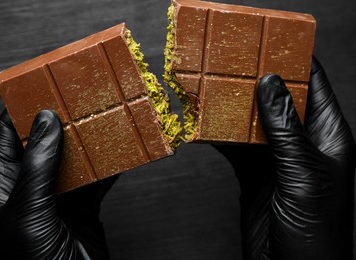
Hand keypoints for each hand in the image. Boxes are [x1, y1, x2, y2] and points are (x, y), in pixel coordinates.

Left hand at [0, 110, 117, 259]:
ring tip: (101, 120)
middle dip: (62, 122)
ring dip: (88, 141)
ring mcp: (58, 196)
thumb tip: (46, 120)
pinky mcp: (83, 206)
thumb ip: (38, 165)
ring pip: (73, 159)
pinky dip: (107, 165)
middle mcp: (30, 188)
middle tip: (79, 99)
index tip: (42, 87)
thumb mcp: (30, 210)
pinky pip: (95, 179)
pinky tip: (116, 151)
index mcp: (4, 187)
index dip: (22, 111)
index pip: (9, 138)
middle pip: (45, 144)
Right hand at [216, 57, 355, 259]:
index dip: (293, 63)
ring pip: (253, 122)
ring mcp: (276, 159)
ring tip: (214, 90)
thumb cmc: (314, 232)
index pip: (312, 87)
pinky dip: (221, 135)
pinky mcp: (254, 174)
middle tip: (232, 63)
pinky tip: (208, 126)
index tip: (269, 44)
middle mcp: (301, 144)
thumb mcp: (302, 173)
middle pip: (278, 100)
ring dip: (234, 108)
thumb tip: (270, 84)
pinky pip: (236, 146)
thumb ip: (285, 129)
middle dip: (256, 81)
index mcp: (326, 138)